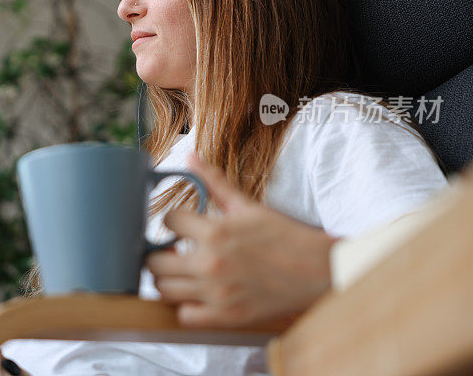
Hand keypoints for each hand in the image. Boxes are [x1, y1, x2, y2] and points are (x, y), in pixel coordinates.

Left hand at [145, 153, 335, 327]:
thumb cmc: (283, 236)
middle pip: (154, 262)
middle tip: (171, 252)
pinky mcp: (226, 317)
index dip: (172, 221)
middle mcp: (211, 263)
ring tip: (181, 273)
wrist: (318, 270)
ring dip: (167, 281)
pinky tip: (196, 295)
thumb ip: (214, 182)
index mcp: (215, 231)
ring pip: (164, 290)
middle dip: (159, 254)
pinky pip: (185, 316)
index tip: (180, 226)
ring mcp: (216, 293)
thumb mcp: (247, 205)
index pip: (168, 221)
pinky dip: (186, 307)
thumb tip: (190, 156)